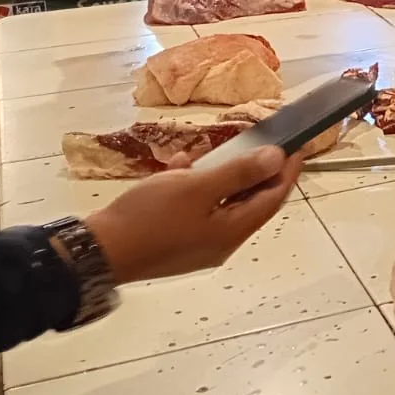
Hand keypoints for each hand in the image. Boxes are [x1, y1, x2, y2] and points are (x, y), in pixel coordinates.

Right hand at [84, 147, 303, 283]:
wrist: (97, 252)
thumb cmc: (148, 218)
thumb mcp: (196, 188)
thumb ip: (238, 172)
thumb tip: (276, 159)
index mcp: (232, 232)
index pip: (273, 198)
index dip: (287, 170)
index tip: (298, 145)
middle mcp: (220, 242)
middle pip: (249, 201)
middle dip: (255, 171)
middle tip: (262, 142)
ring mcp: (197, 244)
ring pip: (220, 203)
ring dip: (220, 175)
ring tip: (218, 150)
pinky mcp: (174, 241)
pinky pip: (195, 209)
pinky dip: (193, 186)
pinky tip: (180, 165)